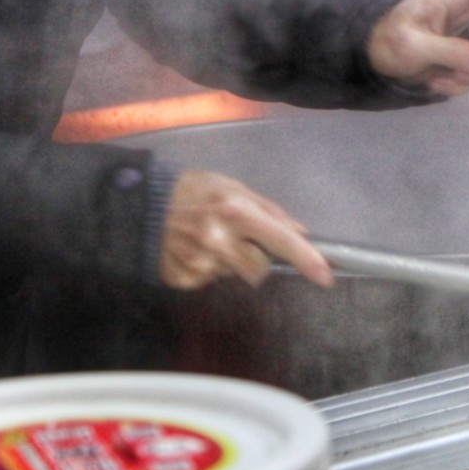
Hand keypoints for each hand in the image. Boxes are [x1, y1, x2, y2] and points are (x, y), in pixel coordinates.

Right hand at [159, 169, 332, 289]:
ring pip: (233, 276)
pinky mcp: (183, 280)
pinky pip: (209, 282)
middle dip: (254, 257)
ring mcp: (199, 264)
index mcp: (236, 212)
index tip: (325, 275)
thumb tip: (300, 232)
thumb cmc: (195, 191)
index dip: (305, 258)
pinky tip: (192, 250)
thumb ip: (269, 211)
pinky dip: (206, 269)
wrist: (143, 204)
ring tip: (208, 240)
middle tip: (236, 238)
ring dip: (229, 262)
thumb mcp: (233, 187)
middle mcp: (219, 240)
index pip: (280, 240)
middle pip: (259, 269)